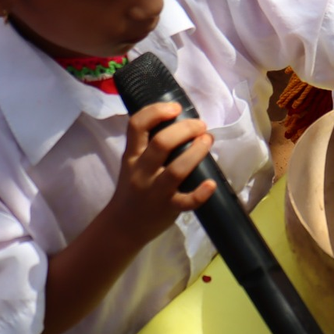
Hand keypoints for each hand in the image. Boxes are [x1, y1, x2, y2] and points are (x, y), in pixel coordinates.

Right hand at [108, 102, 216, 245]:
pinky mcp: (168, 209)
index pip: (137, 126)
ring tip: (208, 140)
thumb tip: (180, 121)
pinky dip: (200, 193)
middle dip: (185, 129)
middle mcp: (141, 172)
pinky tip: (211, 184)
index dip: (156, 111)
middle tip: (201, 125)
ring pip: (176, 169)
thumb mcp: (132, 163)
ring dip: (196, 152)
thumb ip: (147, 145)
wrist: (122, 226)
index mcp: (132, 156)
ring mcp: (155, 192)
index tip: (175, 107)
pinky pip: (186, 201)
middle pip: (161, 144)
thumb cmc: (132, 189)